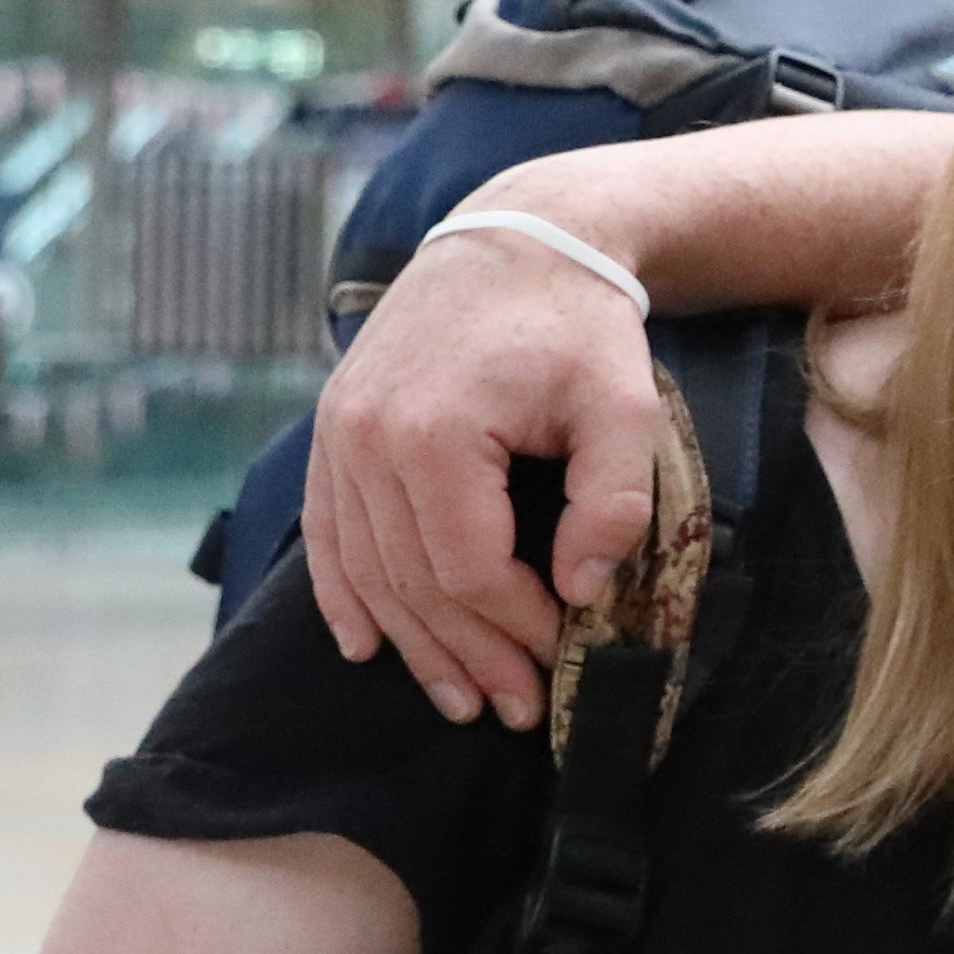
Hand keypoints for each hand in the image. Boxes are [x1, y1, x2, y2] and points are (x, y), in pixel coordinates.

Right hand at [300, 224, 665, 728]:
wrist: (519, 242)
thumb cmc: (580, 326)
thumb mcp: (626, 405)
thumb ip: (612, 500)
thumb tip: (580, 591)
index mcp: (435, 434)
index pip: (466, 569)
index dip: (514, 627)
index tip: (562, 655)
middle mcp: (366, 439)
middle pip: (412, 582)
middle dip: (467, 655)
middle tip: (516, 711)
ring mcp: (338, 434)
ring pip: (366, 570)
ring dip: (411, 644)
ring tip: (459, 699)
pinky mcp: (333, 428)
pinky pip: (327, 533)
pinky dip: (344, 595)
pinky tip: (364, 646)